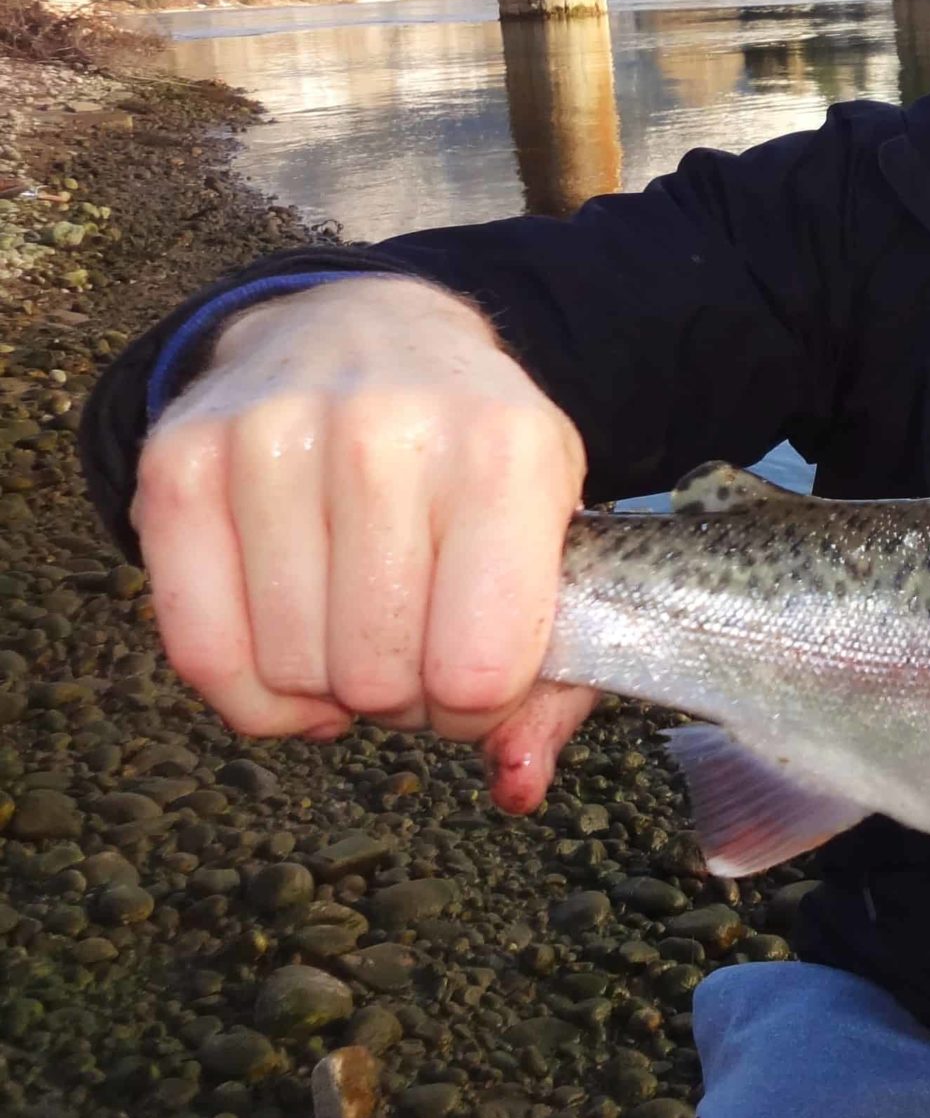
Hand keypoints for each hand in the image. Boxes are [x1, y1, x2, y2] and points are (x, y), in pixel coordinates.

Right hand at [132, 275, 597, 806]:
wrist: (365, 329)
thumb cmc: (474, 453)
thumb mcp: (553, 532)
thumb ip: (560, 677)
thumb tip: (517, 788)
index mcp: (505, 450)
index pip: (481, 668)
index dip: (476, 705)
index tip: (475, 671)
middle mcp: (387, 434)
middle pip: (379, 679)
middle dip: (402, 696)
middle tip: (411, 645)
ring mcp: (273, 440)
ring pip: (291, 674)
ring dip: (327, 688)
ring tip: (357, 626)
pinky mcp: (180, 463)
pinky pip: (201, 654)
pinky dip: (250, 691)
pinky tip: (291, 649)